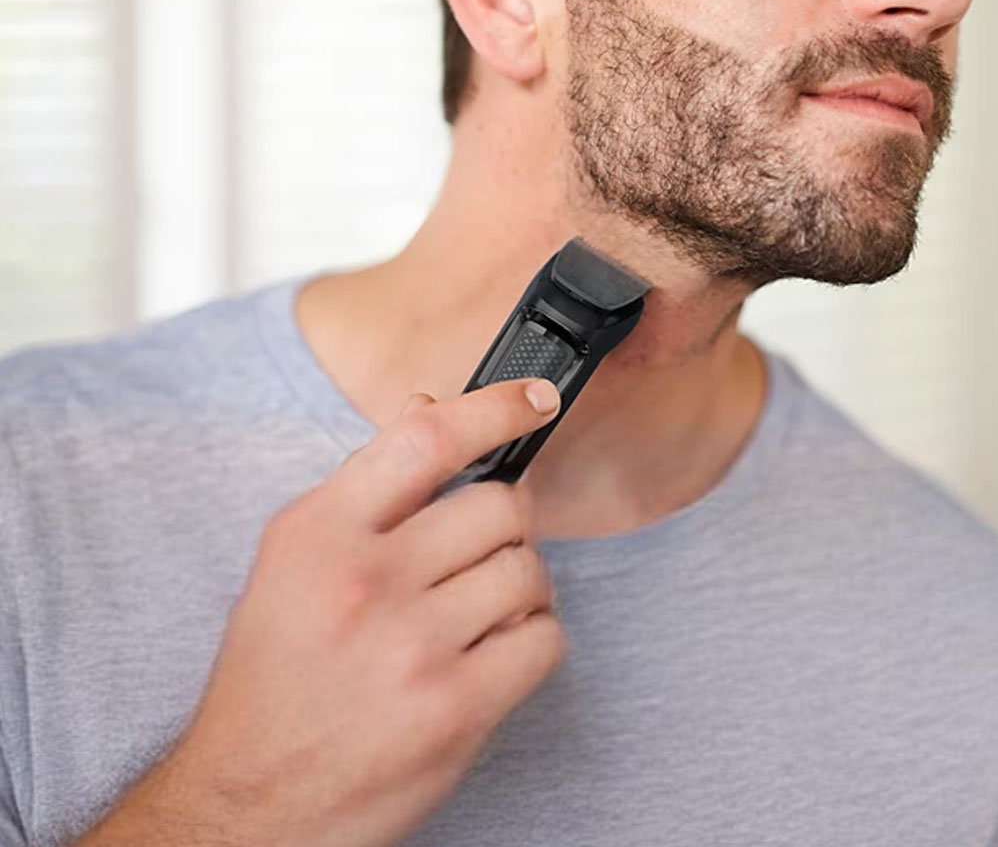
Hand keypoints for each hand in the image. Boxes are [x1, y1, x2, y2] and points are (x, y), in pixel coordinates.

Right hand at [79, 378, 565, 846]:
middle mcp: (365, 581)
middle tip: (481, 552)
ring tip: (476, 612)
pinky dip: (531, 640)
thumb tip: (431, 404)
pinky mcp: (455, 711)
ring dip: (518, 588)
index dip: (495, 408)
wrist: (250, 802)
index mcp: (319, 532)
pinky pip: (543, 640)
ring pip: (528, 572)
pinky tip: (492, 654)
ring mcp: (413, 648)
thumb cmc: (276, 673)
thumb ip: (367, 483)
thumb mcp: (294, 560)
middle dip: (504, 526)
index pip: (426, 439)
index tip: (534, 400)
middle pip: (499, 507)